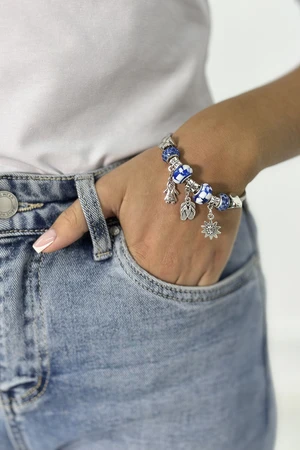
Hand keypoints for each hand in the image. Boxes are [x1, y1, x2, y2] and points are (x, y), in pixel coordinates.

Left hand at [32, 101, 259, 285]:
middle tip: (139, 267)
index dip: (116, 287)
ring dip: (161, 291)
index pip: (119, 293)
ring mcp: (194, 273)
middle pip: (146, 299)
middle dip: (138, 293)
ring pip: (171, 299)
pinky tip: (178, 266)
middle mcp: (168, 273)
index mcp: (140, 257)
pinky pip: (196, 292)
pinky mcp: (214, 267)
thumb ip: (76, 221)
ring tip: (157, 269)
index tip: (118, 272)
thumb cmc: (155, 173)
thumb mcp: (109, 190)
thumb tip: (42, 247)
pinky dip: (184, 286)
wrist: (210, 158)